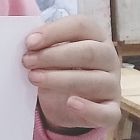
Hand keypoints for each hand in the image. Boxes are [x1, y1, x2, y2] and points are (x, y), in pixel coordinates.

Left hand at [22, 15, 120, 131]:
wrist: (69, 105)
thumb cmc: (60, 70)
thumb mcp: (52, 56)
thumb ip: (43, 47)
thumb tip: (27, 45)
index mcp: (96, 37)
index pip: (81, 26)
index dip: (54, 32)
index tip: (29, 42)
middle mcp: (109, 58)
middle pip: (88, 51)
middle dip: (54, 56)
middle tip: (27, 61)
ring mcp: (112, 85)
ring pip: (94, 80)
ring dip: (61, 79)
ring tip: (34, 78)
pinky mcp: (111, 111)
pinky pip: (105, 112)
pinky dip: (89, 108)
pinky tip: (71, 103)